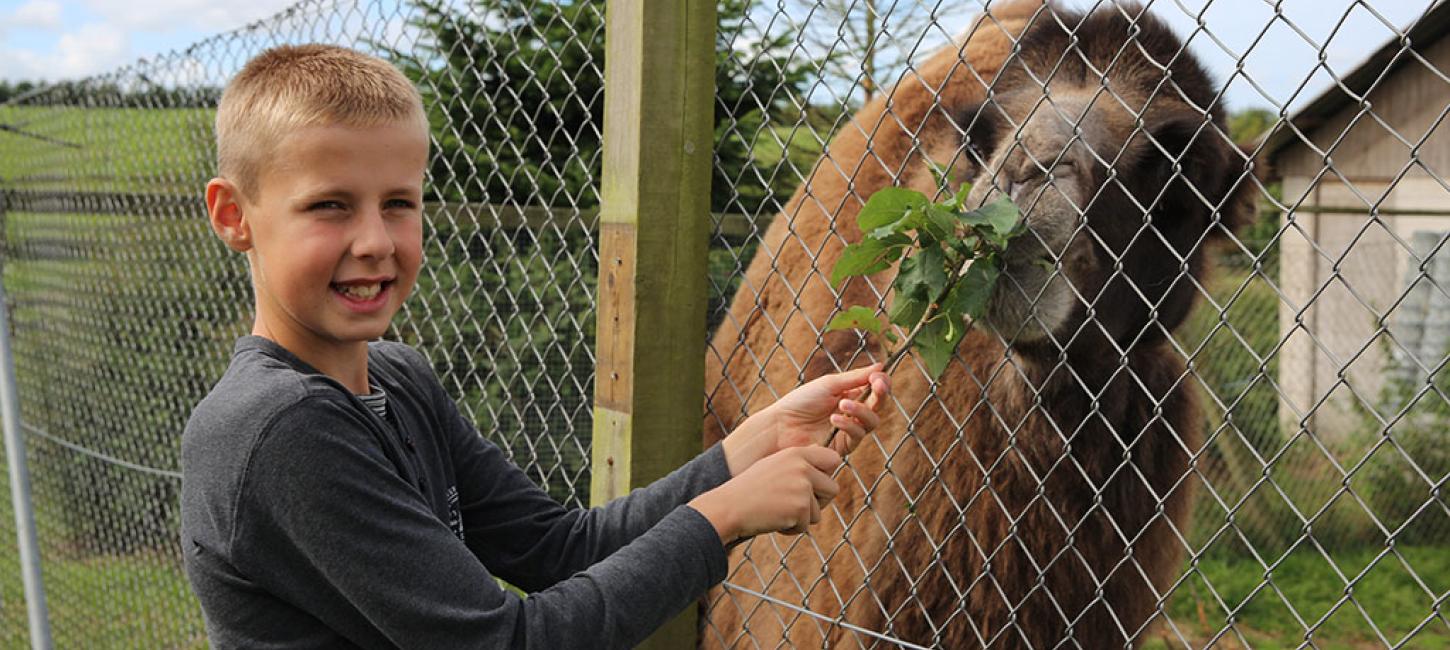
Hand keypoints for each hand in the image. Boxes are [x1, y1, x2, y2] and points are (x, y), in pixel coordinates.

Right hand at [688, 445, 842, 544]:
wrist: (729, 507)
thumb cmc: (749, 489)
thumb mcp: (773, 465)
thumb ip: (797, 462)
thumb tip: (821, 453)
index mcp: (796, 453)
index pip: (832, 459)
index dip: (827, 474)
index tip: (815, 485)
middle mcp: (802, 467)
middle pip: (832, 488)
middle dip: (818, 502)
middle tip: (796, 506)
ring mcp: (803, 487)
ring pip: (818, 512)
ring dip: (801, 518)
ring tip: (778, 512)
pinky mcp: (801, 507)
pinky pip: (807, 525)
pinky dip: (792, 528)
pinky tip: (774, 520)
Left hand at [721, 365, 890, 474]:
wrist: (780, 425)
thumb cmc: (801, 402)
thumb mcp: (829, 384)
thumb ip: (856, 378)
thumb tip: (881, 366)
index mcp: (849, 395)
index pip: (875, 390)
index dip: (881, 383)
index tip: (880, 377)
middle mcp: (852, 414)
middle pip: (878, 407)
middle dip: (881, 395)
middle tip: (877, 386)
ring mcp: (849, 431)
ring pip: (872, 422)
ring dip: (862, 410)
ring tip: (843, 404)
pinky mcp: (843, 447)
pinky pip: (857, 436)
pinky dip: (849, 425)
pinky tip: (835, 419)